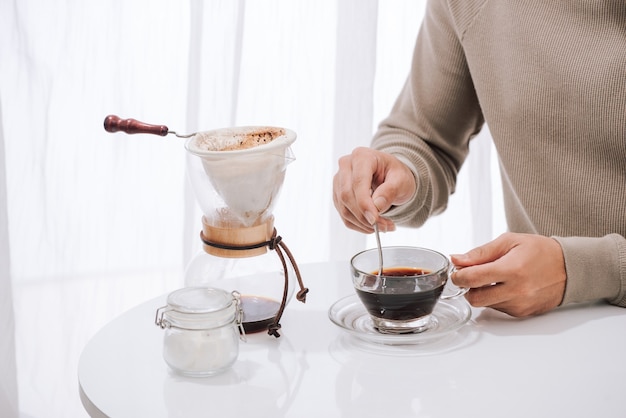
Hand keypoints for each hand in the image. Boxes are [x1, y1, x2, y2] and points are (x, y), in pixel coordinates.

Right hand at [333, 147, 415, 232]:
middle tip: (383, 226)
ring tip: (383, 226)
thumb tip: (377, 206)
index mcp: (362, 156)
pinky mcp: (337, 194)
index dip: (364, 203)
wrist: (390, 176)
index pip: (358, 182)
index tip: (375, 219)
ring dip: (362, 223)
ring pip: (344, 208)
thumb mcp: (402, 180)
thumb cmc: (395, 174)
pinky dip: (358, 224)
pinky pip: (344, 215)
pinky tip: (372, 225)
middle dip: (364, 216)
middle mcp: (346, 166)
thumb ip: (390, 191)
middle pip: (347, 196)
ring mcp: (339, 180)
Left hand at [450, 232, 566, 316]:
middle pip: (475, 299)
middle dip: (468, 288)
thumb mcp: (509, 241)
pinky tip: (506, 286)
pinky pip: (498, 309)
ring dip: (483, 293)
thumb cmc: (540, 251)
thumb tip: (457, 260)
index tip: (457, 272)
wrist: (569, 267)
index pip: (473, 279)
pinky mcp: (523, 313)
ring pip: (486, 305)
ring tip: (495, 278)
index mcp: (512, 269)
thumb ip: (480, 253)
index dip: (459, 276)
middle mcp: (516, 291)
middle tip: (473, 276)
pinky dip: (495, 298)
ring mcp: (520, 305)